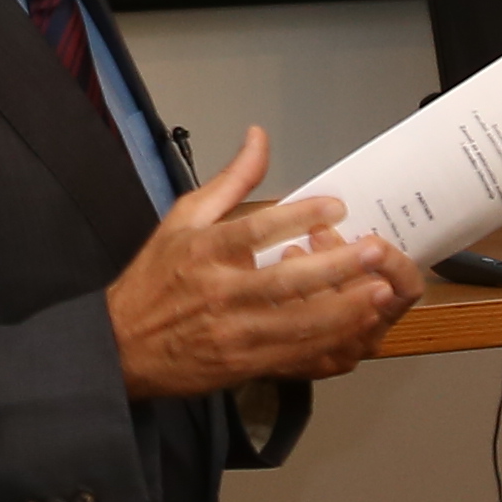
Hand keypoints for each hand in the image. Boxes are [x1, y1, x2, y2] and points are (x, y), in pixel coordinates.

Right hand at [107, 125, 416, 399]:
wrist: (122, 345)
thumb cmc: (154, 279)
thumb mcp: (183, 219)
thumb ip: (229, 180)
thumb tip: (259, 137)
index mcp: (203, 251)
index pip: (255, 230)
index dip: (298, 216)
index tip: (336, 206)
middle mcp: (219, 291)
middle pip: (285, 280)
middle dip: (335, 266)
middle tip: (373, 250)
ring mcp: (232, 332)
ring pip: (296, 323)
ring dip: (342, 309)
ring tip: (378, 292)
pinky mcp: (241, 363)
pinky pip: (291, 354)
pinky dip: (326, 343)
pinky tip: (353, 329)